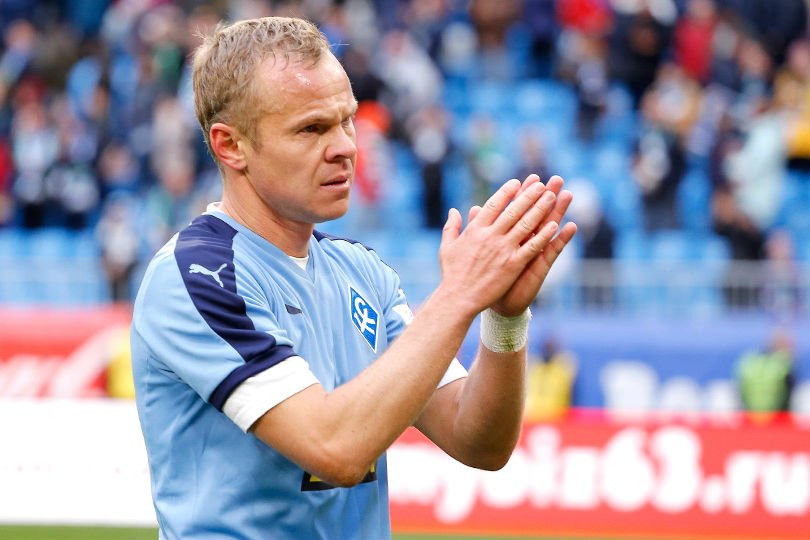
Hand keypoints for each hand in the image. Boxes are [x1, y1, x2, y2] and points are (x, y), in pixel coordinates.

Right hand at [436, 178, 561, 319]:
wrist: (458, 297)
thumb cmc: (452, 273)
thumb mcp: (447, 246)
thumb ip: (451, 227)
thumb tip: (453, 210)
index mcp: (475, 229)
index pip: (494, 204)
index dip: (507, 192)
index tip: (517, 182)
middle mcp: (490, 235)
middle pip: (514, 210)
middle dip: (529, 195)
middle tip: (541, 184)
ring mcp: (503, 249)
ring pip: (526, 224)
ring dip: (540, 209)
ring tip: (552, 197)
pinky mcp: (513, 264)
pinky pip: (532, 246)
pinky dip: (543, 235)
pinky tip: (555, 225)